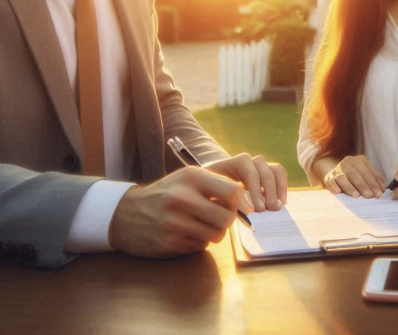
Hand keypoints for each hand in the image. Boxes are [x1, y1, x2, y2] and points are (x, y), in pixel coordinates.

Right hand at [109, 167, 241, 257]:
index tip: (243, 205)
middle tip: (220, 216)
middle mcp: (183, 199)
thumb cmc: (165, 193)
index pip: (232, 191)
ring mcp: (175, 223)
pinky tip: (186, 232)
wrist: (125, 214)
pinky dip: (199, 240)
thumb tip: (247, 199)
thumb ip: (216, 184)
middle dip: (228, 219)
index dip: (242, 200)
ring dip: (215, 231)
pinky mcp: (170, 244)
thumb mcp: (187, 178)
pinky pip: (200, 246)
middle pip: (227, 218)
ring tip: (202, 223)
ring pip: (216, 235)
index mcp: (191, 178)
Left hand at [204, 153, 287, 211]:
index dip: (254, 188)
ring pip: (275, 169)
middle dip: (267, 190)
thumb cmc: (209, 195)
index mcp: (231, 163)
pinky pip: (279, 174)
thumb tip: (243, 210)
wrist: (209, 190)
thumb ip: (224, 200)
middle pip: (263, 169)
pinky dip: (282, 187)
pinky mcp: (266, 174)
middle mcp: (248, 161)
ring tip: (277, 207)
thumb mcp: (210, 196)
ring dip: (278, 188)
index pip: (247, 168)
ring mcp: (259, 166)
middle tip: (268, 209)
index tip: (256, 209)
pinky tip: (281, 202)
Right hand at [323, 155, 384, 197]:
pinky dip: (335, 187)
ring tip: (356, 195)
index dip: (374, 182)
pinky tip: (339, 192)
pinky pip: (331, 182)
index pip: (367, 171)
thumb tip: (383, 189)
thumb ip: (374, 178)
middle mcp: (348, 162)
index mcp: (359, 160)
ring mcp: (337, 169)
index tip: (380, 193)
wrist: (334, 167)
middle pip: (356, 174)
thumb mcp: (366, 172)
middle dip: (364, 185)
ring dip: (350, 187)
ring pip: (343, 177)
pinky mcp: (328, 177)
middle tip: (370, 196)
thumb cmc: (355, 173)